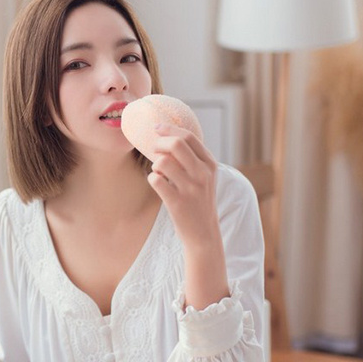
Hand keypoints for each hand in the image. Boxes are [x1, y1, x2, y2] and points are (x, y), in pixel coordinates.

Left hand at [146, 124, 218, 246]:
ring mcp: (190, 189)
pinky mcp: (177, 202)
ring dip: (155, 164)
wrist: (204, 233)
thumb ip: (193, 158)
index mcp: (210, 164)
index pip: (189, 137)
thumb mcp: (204, 177)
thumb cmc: (199, 202)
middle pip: (176, 144)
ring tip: (159, 172)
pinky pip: (155, 180)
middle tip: (154, 150)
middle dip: (159, 143)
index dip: (169, 129)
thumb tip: (170, 136)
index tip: (156, 128)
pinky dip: (152, 179)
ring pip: (163, 162)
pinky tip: (159, 184)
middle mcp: (202, 174)